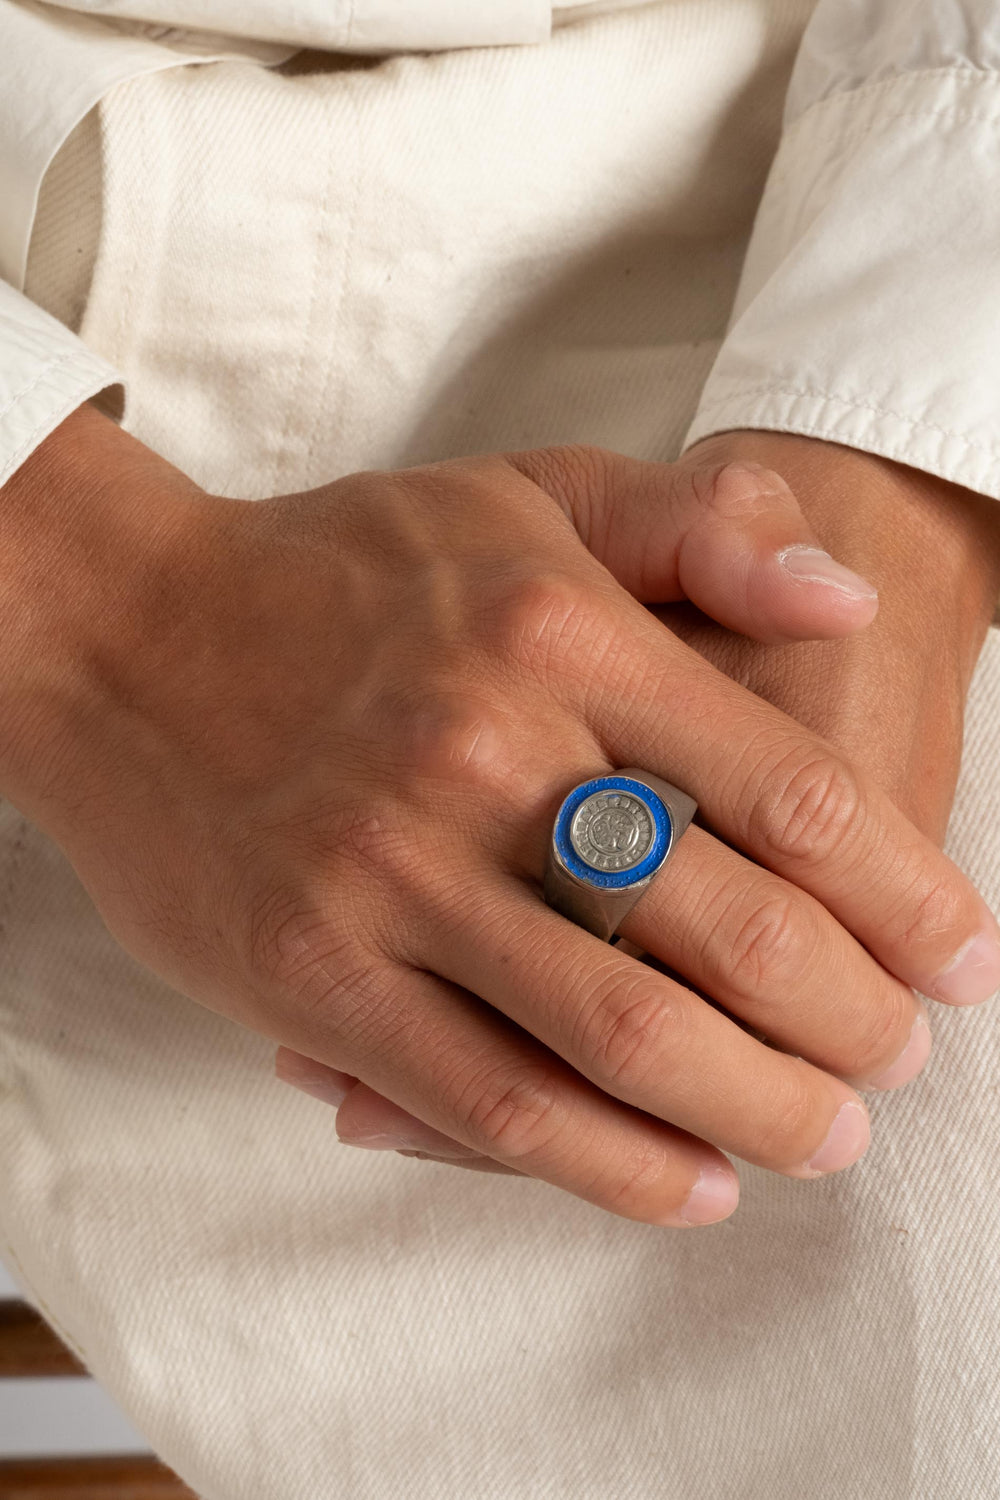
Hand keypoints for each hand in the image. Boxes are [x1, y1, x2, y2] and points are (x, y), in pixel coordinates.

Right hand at [2, 405, 995, 1228]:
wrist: (121, 632)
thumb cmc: (340, 571)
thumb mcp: (523, 493)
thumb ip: (693, 526)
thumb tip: (844, 589)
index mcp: (556, 631)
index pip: (791, 796)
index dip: (906, 899)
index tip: (957, 959)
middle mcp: (481, 751)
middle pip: (733, 935)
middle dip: (854, 1025)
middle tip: (898, 1064)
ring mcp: (388, 873)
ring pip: (624, 1040)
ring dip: (758, 1114)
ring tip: (823, 1138)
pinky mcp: (312, 973)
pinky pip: (489, 1102)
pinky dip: (609, 1166)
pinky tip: (687, 1185)